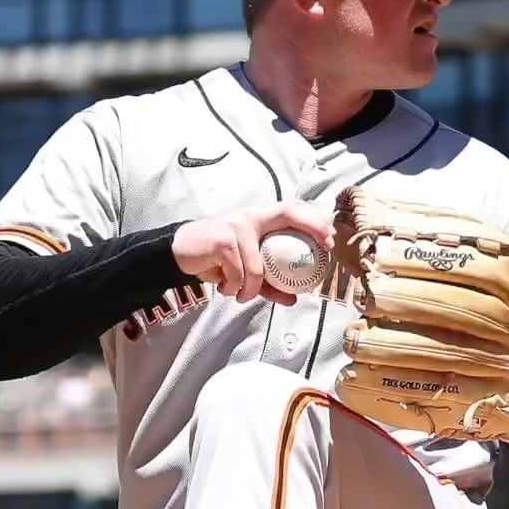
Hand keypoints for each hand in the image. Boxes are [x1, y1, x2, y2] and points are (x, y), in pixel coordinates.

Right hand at [172, 203, 333, 306]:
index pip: (290, 210)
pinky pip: (240, 274)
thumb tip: (294, 298)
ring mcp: (236, 226)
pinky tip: (225, 288)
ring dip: (252, 289)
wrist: (179, 253)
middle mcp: (250, 217)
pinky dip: (235, 288)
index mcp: (258, 220)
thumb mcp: (244, 270)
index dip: (313, 220)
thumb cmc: (215, 259)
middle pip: (287, 213)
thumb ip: (268, 282)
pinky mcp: (222, 240)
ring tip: (240, 295)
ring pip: (259, 267)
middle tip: (323, 247)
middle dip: (311, 227)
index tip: (329, 238)